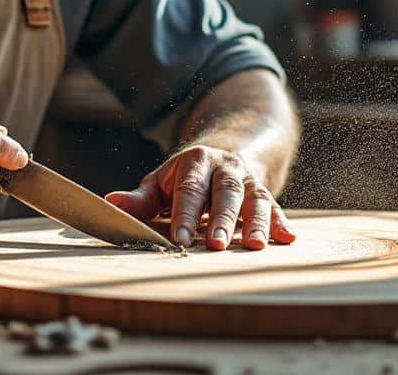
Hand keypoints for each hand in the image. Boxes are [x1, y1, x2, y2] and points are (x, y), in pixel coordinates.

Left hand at [105, 145, 294, 249]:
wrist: (227, 151)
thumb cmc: (185, 178)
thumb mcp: (161, 182)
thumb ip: (141, 198)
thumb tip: (111, 204)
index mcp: (195, 162)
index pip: (189, 189)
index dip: (184, 214)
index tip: (180, 239)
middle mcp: (225, 168)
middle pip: (224, 192)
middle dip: (220, 219)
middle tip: (215, 245)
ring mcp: (247, 179)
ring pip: (254, 198)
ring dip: (255, 222)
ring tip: (254, 245)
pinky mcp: (264, 192)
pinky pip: (274, 206)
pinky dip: (280, 222)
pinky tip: (286, 238)